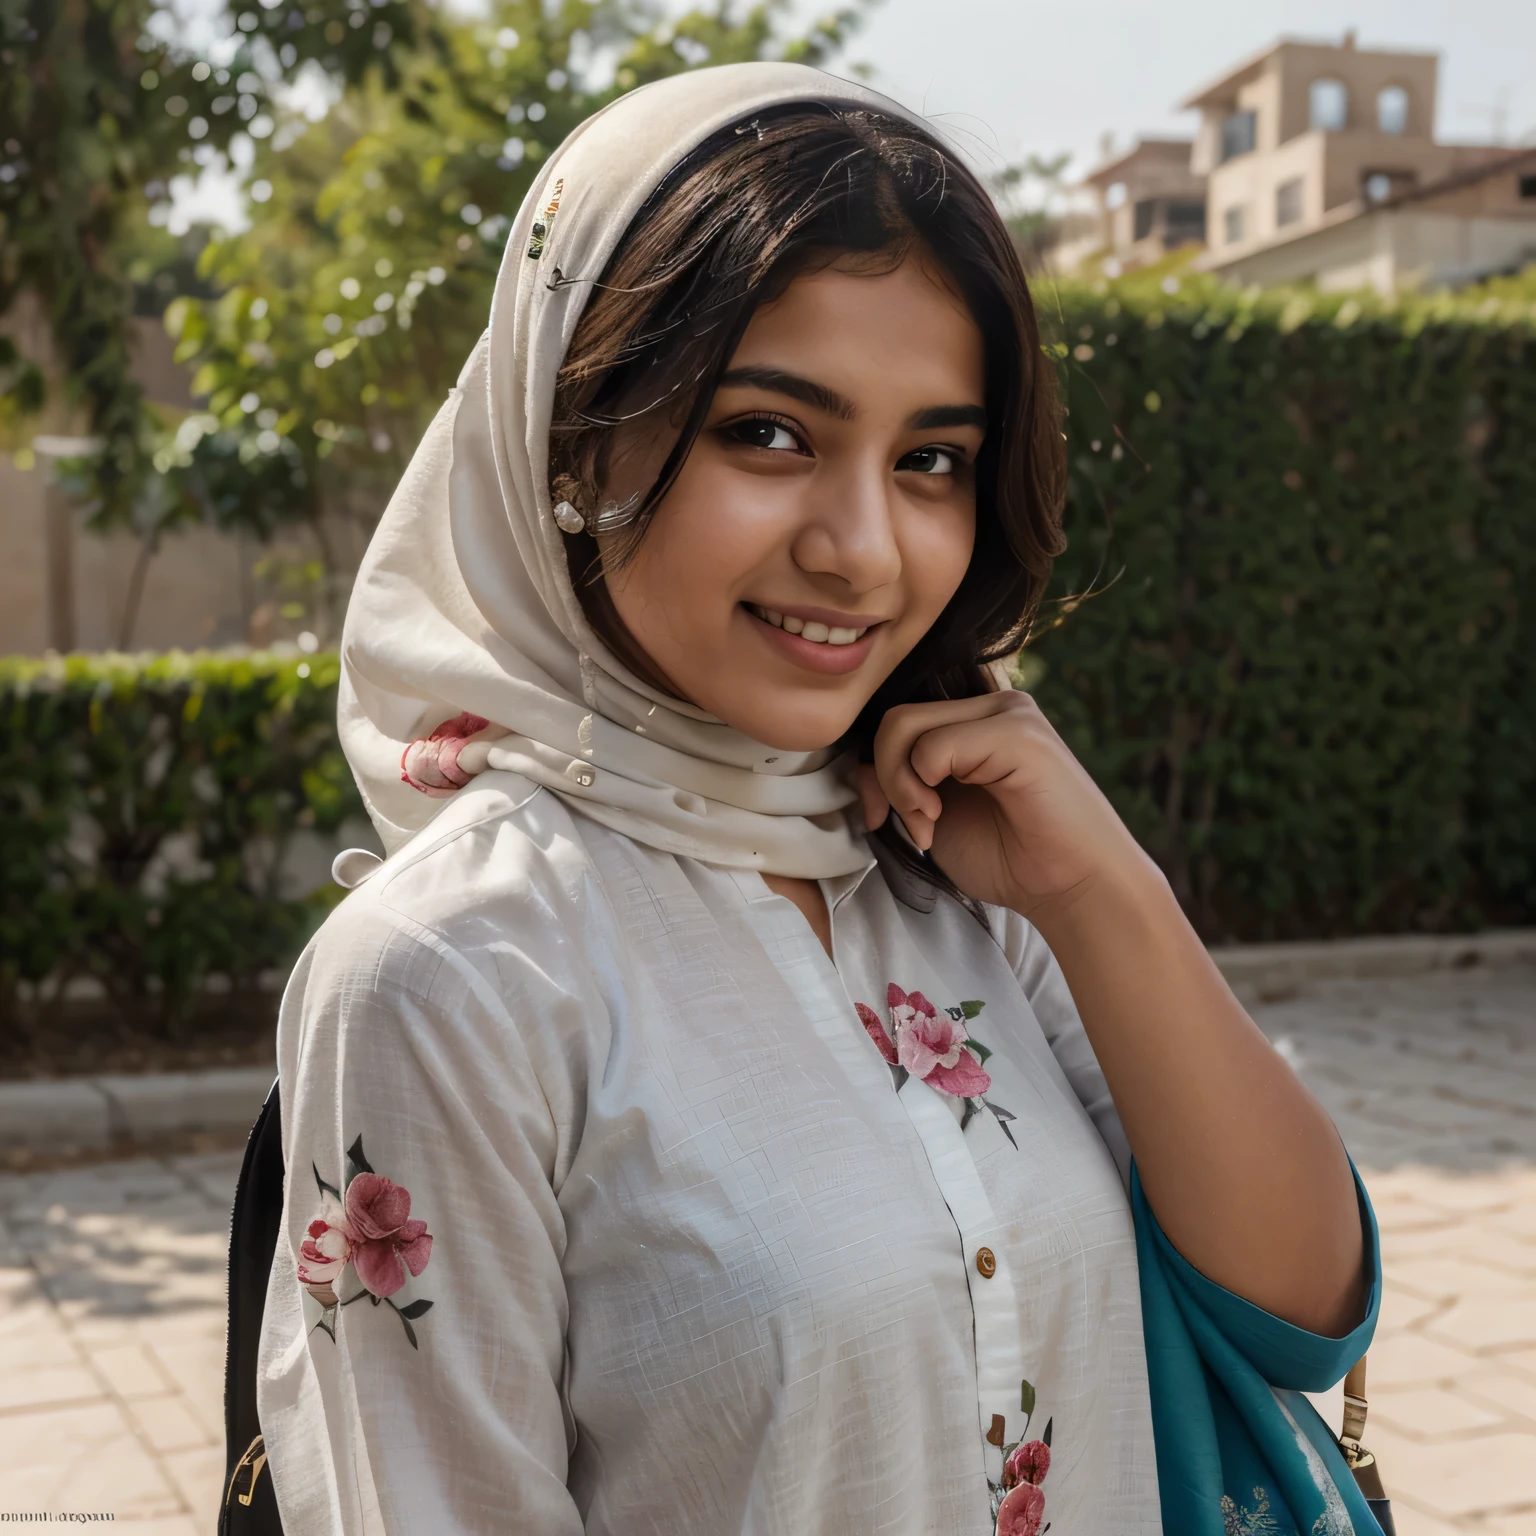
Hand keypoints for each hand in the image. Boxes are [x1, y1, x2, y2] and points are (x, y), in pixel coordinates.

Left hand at [853, 691, 1159, 922]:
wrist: (1072, 890)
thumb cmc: (1009, 858)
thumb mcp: (932, 816)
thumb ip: (898, 782)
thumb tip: (858, 765)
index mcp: (976, 718)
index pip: (898, 715)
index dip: (877, 765)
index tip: (884, 816)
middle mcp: (993, 703)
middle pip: (894, 718)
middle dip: (885, 778)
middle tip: (916, 824)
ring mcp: (1008, 712)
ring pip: (903, 725)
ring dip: (899, 785)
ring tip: (929, 823)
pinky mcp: (1017, 732)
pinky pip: (933, 745)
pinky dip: (921, 787)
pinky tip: (941, 818)